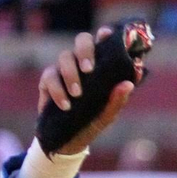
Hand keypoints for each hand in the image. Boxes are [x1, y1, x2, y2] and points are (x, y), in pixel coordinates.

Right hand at [36, 27, 135, 155]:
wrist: (68, 142)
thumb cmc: (90, 124)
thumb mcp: (106, 116)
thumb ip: (117, 101)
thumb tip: (128, 84)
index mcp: (99, 66)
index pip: (102, 43)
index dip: (105, 35)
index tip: (107, 35)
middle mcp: (81, 63)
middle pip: (81, 40)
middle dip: (84, 51)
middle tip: (88, 69)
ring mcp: (63, 69)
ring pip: (65, 57)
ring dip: (71, 74)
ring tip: (77, 94)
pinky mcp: (48, 81)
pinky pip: (50, 76)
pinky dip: (58, 90)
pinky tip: (65, 105)